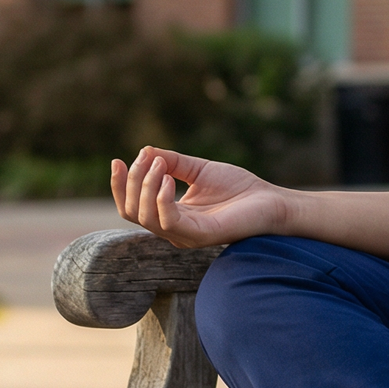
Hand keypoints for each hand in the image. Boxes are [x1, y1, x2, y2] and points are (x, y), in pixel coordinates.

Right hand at [111, 146, 288, 249]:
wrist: (271, 201)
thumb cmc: (239, 188)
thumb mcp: (199, 170)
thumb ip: (172, 162)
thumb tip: (144, 151)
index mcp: (170, 215)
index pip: (131, 207)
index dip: (119, 186)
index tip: (117, 160)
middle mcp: (173, 229)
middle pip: (131, 211)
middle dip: (130, 183)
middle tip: (144, 159)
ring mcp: (185, 235)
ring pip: (144, 217)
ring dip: (145, 186)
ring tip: (159, 165)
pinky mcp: (200, 236)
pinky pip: (169, 221)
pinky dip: (161, 199)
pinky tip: (168, 179)